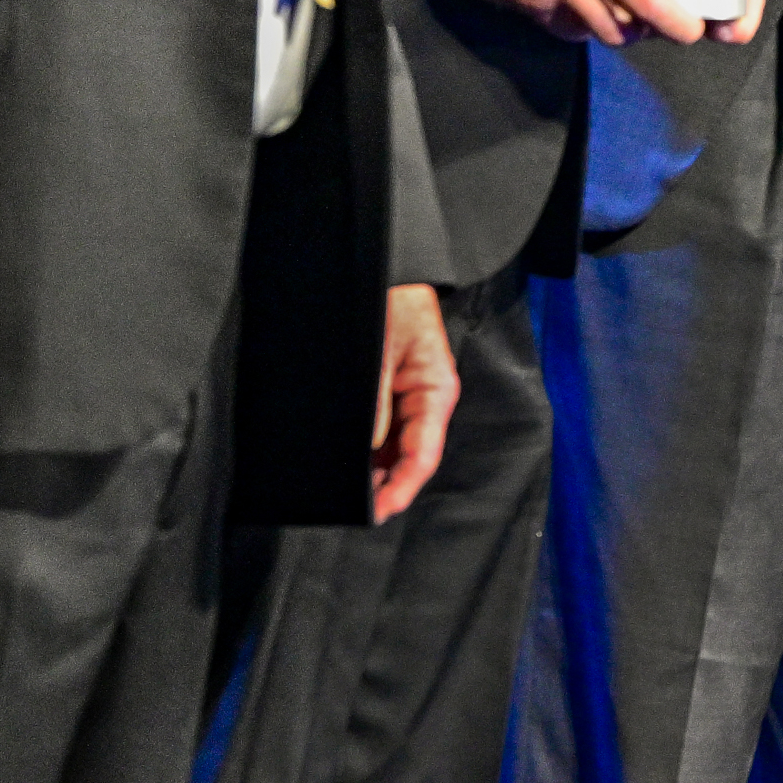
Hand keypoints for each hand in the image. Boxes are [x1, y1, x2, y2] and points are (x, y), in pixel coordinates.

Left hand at [368, 283, 458, 524]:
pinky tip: (348, 464)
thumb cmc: (392, 303)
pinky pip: (384, 431)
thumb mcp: (380, 349)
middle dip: (385, 484)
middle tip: (354, 509)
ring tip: (346, 492)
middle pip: (410, 457)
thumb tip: (368, 444)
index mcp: (435, 391)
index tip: (381, 510)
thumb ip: (375, 397)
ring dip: (374, 471)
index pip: (424, 453)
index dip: (403, 485)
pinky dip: (368, 450)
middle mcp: (426, 401)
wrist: (390, 273)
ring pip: (395, 448)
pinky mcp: (392, 393)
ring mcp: (409, 399)